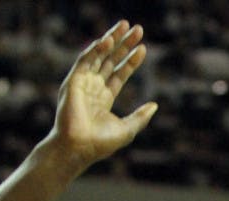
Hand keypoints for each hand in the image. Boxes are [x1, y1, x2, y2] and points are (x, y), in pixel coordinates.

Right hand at [49, 20, 156, 173]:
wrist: (80, 147)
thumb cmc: (101, 143)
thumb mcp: (127, 129)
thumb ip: (140, 117)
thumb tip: (155, 105)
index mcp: (104, 98)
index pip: (119, 74)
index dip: (131, 61)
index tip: (143, 49)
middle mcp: (93, 87)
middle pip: (110, 60)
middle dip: (124, 44)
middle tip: (137, 29)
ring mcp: (83, 83)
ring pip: (99, 55)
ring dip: (112, 39)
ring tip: (125, 26)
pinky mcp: (74, 81)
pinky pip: (86, 59)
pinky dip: (96, 48)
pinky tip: (109, 40)